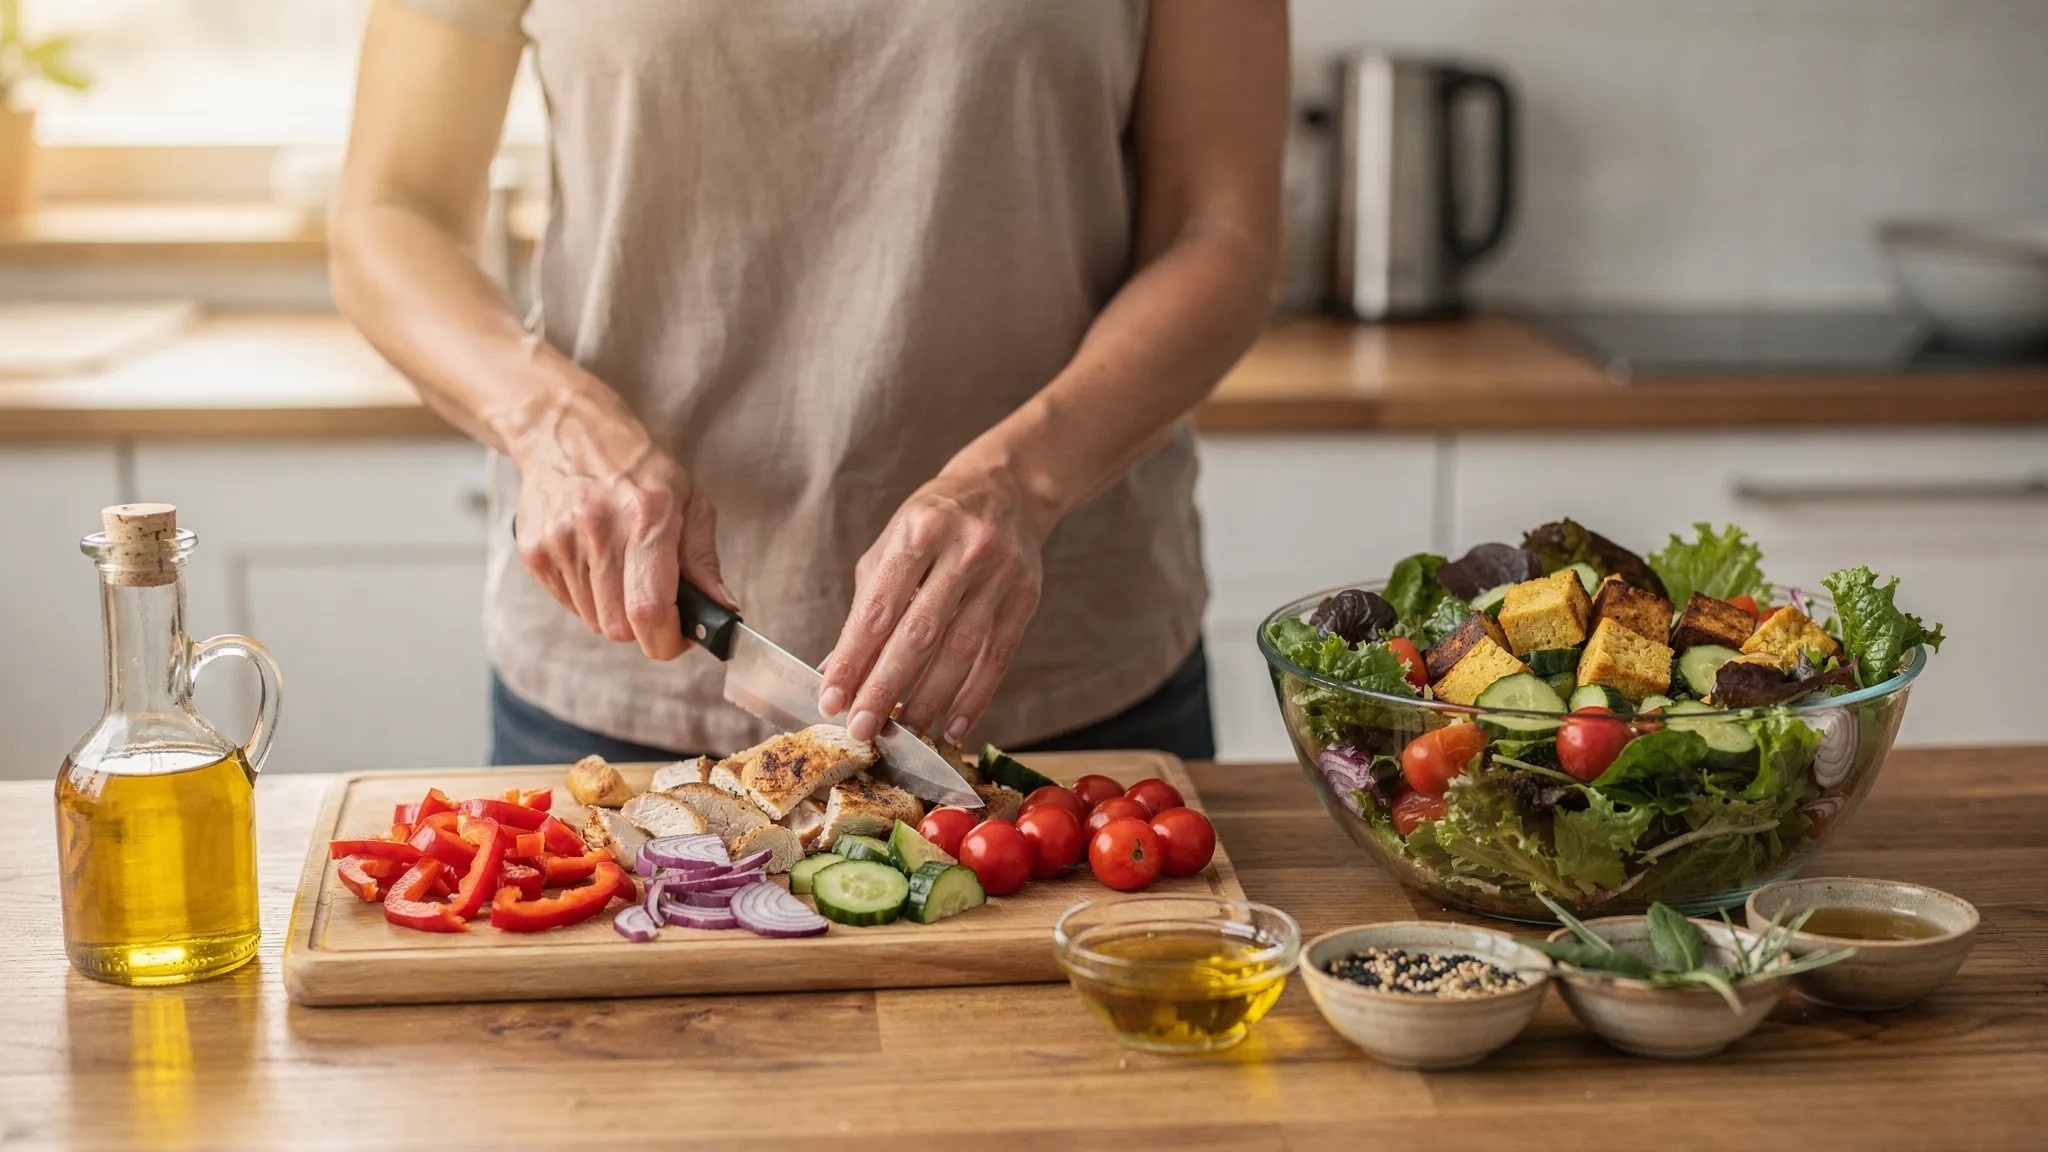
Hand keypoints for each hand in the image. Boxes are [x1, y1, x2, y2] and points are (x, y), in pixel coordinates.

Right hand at [510, 392, 732, 659]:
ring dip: (615, 611)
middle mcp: (597, 528)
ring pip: (593, 620)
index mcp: (645, 516)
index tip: (678, 638)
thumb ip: (703, 560)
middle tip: (655, 601)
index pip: (648, 609)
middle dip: (643, 628)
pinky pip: (568, 604)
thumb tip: (722, 611)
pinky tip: (596, 562)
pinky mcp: (534, 551)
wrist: (568, 431)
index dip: (666, 640)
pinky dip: (588, 597)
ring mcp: (559, 541)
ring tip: (623, 570)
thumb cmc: (638, 467)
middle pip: (618, 626)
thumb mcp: (689, 499)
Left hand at [818, 462, 1048, 745]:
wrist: (1008, 489)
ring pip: (960, 651)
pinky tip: (953, 726)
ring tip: (904, 733)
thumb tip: (836, 669)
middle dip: (885, 687)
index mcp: (919, 531)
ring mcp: (999, 575)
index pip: (878, 609)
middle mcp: (963, 550)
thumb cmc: (936, 521)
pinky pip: (997, 657)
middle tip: (861, 729)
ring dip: (928, 700)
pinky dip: (974, 697)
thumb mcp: (893, 546)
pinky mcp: (1025, 598)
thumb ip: (867, 606)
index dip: (852, 659)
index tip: (831, 699)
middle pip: (919, 634)